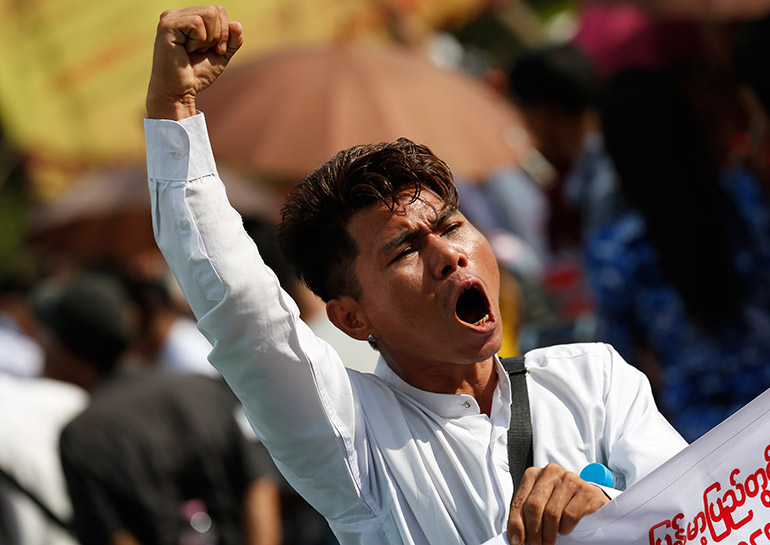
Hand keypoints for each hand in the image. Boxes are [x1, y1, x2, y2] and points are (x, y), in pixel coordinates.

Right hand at [146, 5, 242, 119]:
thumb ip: (232, 40)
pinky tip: (186, 51)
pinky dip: (199, 41)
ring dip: (209, 39)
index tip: (213, 51)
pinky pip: (198, 24)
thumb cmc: (197, 75)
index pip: (218, 11)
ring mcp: (170, 18)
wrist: (179, 93)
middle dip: (219, 36)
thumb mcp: (221, 54)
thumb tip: (236, 25)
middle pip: (216, 10)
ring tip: (194, 51)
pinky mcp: (167, 26)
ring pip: (210, 15)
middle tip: (203, 52)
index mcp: (187, 18)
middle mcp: (177, 15)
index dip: (224, 33)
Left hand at [507, 463, 608, 544]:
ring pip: (551, 513)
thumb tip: (515, 537)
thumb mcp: (539, 504)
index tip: (517, 541)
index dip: (516, 524)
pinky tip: (564, 530)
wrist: (588, 497)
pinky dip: (565, 528)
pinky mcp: (586, 491)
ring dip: (548, 534)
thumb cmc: (559, 501)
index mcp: (533, 474)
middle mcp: (550, 473)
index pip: (520, 501)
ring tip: (548, 543)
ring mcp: (569, 479)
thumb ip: (525, 515)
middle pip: (534, 506)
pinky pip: (570, 515)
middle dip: (532, 532)